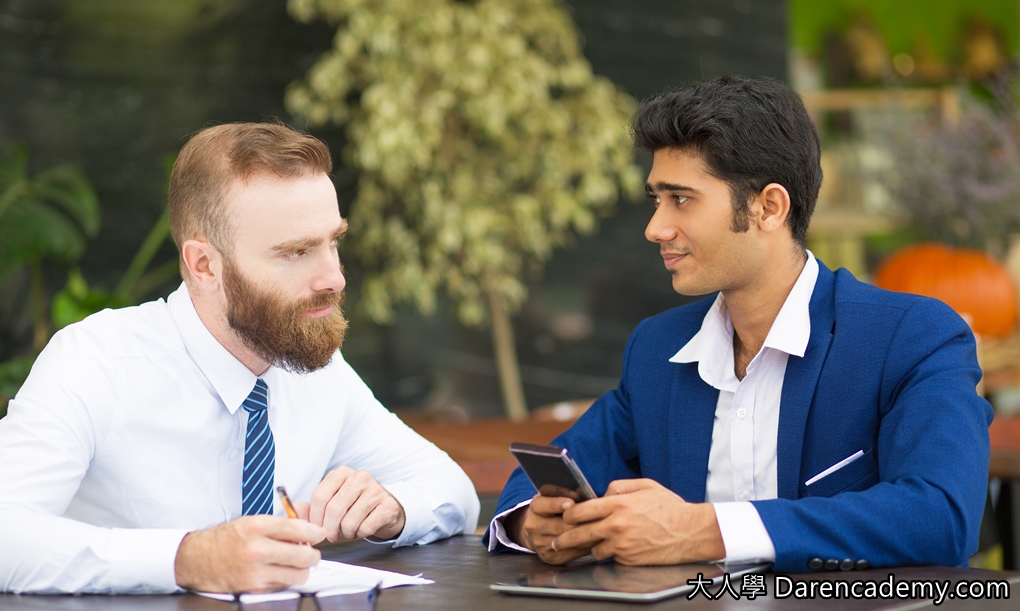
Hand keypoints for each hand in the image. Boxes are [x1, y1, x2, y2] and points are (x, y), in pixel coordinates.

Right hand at [174, 515, 324, 592]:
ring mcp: (255, 571)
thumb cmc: (226, 539)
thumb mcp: (252, 521)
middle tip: (311, 553)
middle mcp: (257, 549)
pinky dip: (287, 580)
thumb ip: (283, 522)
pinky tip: (279, 572)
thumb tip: (310, 520)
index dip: (315, 531)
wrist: (196, 559)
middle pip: (303, 555)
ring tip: (296, 564)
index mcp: (257, 526)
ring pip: (298, 575)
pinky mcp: (254, 588)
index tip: (319, 533)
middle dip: (313, 554)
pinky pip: (284, 586)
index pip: (298, 528)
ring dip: (302, 570)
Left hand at [302, 466, 404, 541]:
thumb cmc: (354, 506)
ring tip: (349, 530)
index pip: (320, 496)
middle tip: (331, 536)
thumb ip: (311, 507)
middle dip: (329, 529)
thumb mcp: (332, 502)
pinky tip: (362, 529)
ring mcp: (375, 490)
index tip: (315, 528)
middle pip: (334, 509)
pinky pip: (365, 527)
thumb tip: (293, 511)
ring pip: (349, 521)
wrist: (385, 509)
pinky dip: (360, 534)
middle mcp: (359, 477)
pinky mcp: (387, 505)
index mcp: (341, 473)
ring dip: (346, 533)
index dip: (315, 517)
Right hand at [509, 494, 589, 564]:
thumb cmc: (553, 510)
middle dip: (579, 522)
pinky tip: (593, 541)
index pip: (542, 504)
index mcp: (535, 506)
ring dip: (585, 535)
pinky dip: (584, 547)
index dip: (556, 504)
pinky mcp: (548, 556)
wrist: (538, 530)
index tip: (571, 502)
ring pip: (566, 541)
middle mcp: (533, 525)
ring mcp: (539, 543)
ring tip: (599, 529)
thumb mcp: (555, 496)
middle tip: (597, 518)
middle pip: (558, 525)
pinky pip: (570, 553)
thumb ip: (567, 494)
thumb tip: (584, 493)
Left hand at [555, 478, 724, 564]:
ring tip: (592, 543)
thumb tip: (601, 494)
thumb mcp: (644, 485)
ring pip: (594, 549)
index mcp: (618, 504)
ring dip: (592, 546)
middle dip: (565, 538)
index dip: (568, 514)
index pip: (581, 511)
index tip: (564, 516)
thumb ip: (618, 487)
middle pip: (579, 533)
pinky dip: (610, 554)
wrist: (691, 531)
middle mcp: (617, 525)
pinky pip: (611, 558)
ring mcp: (622, 545)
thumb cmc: (670, 507)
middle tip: (556, 541)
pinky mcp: (629, 560)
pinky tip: (614, 548)